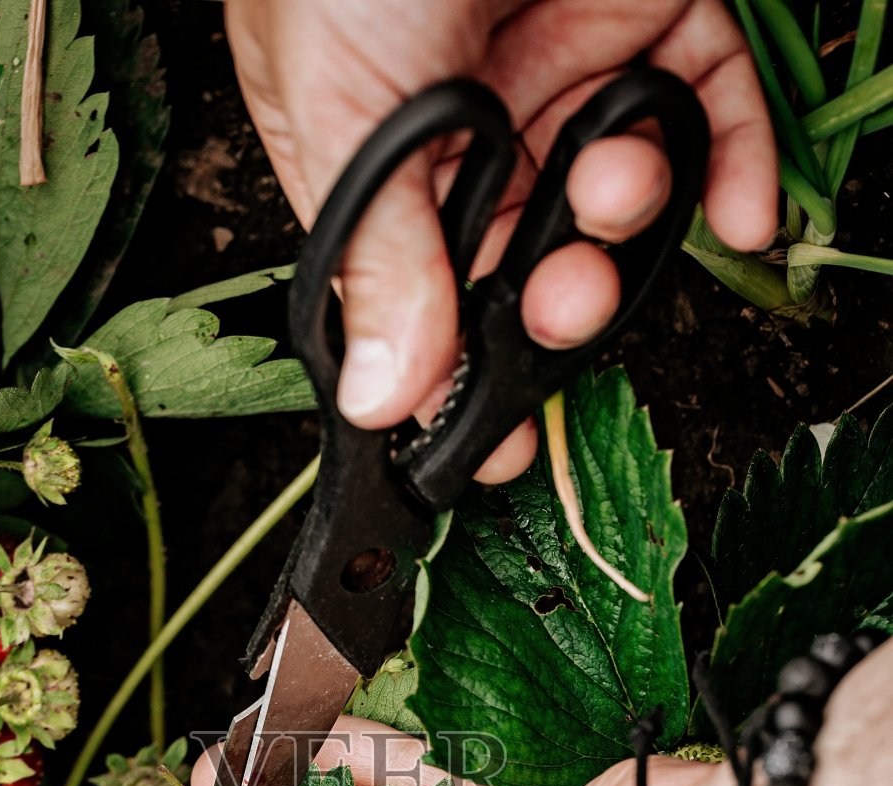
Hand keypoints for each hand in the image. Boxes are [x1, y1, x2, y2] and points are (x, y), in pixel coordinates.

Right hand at [225, 0, 777, 480]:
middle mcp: (476, 131)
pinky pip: (713, 113)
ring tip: (618, 183)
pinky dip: (737, 167)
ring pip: (621, 201)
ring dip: (632, 224)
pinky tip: (737, 212)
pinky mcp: (657, 14)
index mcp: (382, 161)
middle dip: (557, 305)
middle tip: (560, 304)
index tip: (492, 445)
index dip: (461, 380)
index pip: (425, 302)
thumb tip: (379, 395)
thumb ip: (377, 256)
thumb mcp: (346, 104)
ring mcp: (567, 74)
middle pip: (532, 264)